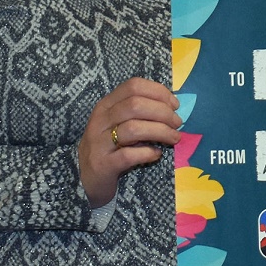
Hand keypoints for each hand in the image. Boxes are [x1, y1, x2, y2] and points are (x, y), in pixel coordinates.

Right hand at [78, 77, 181, 206]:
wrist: (87, 179)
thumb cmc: (111, 147)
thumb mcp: (120, 124)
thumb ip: (140, 112)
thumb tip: (172, 106)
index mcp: (106, 105)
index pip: (133, 86)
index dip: (158, 92)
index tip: (174, 105)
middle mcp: (100, 120)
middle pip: (135, 105)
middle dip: (163, 113)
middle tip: (177, 124)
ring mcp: (98, 142)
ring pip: (133, 128)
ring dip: (160, 132)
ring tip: (173, 138)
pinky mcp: (102, 164)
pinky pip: (128, 155)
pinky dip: (148, 153)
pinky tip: (156, 154)